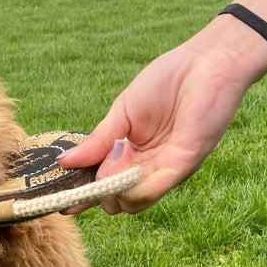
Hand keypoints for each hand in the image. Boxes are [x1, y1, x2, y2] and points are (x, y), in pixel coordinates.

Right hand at [59, 18, 266, 213]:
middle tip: (85, 181)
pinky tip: (124, 177)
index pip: (102, 183)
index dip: (81, 194)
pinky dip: (134, 191)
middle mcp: (147, 168)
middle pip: (115, 199)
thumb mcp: (122, 113)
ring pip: (132, 203)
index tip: (60, 202)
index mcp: (130, 155)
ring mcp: (165, 170)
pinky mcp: (183, 166)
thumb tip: (63, 163)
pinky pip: (153, 190)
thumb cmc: (167, 81)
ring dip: (113, 193)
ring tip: (109, 170)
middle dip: (95, 195)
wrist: (206, 63)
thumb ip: (97, 141)